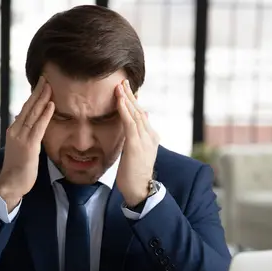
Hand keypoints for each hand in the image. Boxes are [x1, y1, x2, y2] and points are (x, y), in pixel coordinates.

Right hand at [0, 76, 54, 211]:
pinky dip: (45, 115)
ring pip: (33, 114)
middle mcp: (15, 131)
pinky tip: (51, 105)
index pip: (25, 109)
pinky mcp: (28, 146)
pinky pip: (38, 127)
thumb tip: (23, 119)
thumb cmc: (17, 168)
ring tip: (50, 86)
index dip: (34, 96)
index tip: (42, 84)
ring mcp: (21, 138)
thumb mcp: (19, 147)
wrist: (10, 184)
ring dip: (42, 99)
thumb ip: (23, 133)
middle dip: (38, 92)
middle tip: (46, 78)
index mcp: (14, 130)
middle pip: (28, 107)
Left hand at [115, 79, 159, 207]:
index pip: (142, 115)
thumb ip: (141, 135)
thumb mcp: (140, 151)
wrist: (140, 189)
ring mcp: (144, 140)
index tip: (127, 90)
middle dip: (130, 95)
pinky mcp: (135, 145)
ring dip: (126, 98)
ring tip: (119, 86)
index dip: (134, 101)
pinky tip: (119, 100)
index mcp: (151, 137)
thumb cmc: (136, 173)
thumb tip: (145, 117)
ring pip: (135, 114)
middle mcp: (150, 135)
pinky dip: (124, 110)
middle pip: (140, 110)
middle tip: (122, 81)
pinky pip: (129, 123)